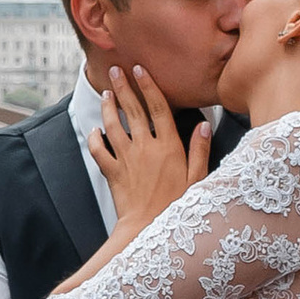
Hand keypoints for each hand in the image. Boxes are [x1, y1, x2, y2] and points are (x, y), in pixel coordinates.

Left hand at [86, 65, 207, 242]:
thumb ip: (200, 150)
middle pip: (133, 110)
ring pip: (113, 125)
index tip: (140, 68)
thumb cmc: (177, 207)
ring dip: (109, 107)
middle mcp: (145, 147)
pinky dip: (94, 138)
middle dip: (124, 86)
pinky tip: (94, 129)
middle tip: (116, 70)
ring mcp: (126, 159)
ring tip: (107, 92)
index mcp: (168, 146)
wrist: (148, 230)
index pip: (158, 107)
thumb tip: (204, 124)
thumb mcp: (198, 179)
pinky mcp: (112, 173)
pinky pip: (99, 151)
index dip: (148, 85)